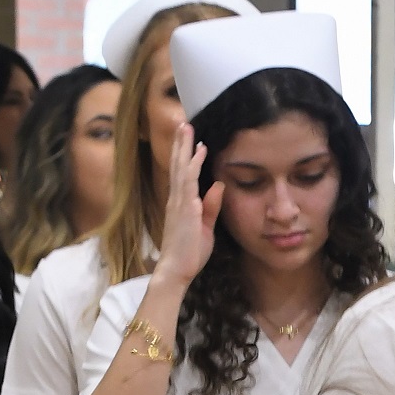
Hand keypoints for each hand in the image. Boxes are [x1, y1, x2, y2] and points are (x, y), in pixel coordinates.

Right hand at [157, 122, 224, 288]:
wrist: (176, 270)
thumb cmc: (190, 253)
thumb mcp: (205, 227)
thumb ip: (211, 206)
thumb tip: (218, 185)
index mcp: (181, 204)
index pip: (182, 174)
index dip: (187, 156)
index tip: (194, 141)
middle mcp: (176, 199)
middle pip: (177, 165)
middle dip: (181, 144)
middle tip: (183, 124)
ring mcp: (179, 203)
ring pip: (181, 168)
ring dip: (184, 147)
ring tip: (186, 129)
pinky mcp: (185, 209)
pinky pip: (188, 183)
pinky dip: (193, 166)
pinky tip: (198, 152)